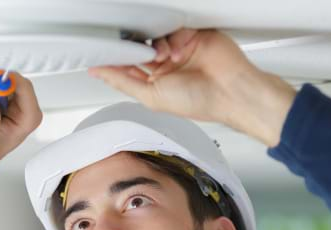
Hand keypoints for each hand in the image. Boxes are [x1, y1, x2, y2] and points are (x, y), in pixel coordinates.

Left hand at [87, 29, 296, 146]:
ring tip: (166, 58)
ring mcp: (179, 49)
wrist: (231, 90)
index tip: (103, 55)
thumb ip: (124, 83)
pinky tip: (180, 51)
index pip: (128, 68)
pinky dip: (173, 38)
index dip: (116, 61)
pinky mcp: (192, 35)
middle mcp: (166, 66)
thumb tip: (99, 73)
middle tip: (137, 53)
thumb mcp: (153, 97)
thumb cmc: (200, 101)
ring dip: (157, 46)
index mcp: (156, 83)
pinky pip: (174, 27)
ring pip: (156, 36)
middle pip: (140, 48)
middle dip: (137, 50)